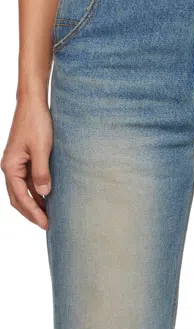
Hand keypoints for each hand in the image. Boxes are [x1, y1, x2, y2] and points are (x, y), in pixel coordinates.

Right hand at [1, 98, 52, 228]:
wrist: (33, 103)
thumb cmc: (36, 122)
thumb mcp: (41, 149)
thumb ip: (42, 172)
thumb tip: (44, 193)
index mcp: (10, 166)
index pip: (20, 197)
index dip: (33, 212)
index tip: (45, 223)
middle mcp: (10, 167)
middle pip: (17, 198)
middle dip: (31, 213)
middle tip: (47, 225)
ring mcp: (16, 164)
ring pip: (22, 192)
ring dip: (33, 204)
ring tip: (48, 216)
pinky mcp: (23, 160)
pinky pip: (27, 182)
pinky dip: (35, 193)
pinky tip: (47, 199)